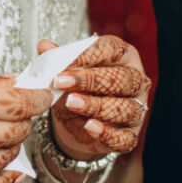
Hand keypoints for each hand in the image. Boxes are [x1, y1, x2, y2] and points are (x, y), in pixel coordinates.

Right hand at [0, 71, 53, 182]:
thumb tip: (18, 83)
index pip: (29, 102)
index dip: (41, 97)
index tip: (44, 94)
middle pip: (21, 130)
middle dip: (21, 119)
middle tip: (12, 111)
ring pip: (10, 156)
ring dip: (10, 144)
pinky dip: (7, 179)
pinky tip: (11, 171)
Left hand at [46, 35, 148, 156]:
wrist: (76, 122)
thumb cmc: (77, 89)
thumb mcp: (67, 71)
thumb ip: (59, 59)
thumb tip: (44, 45)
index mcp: (125, 57)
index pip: (112, 50)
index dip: (89, 55)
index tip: (64, 62)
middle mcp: (136, 81)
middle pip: (122, 79)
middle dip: (91, 80)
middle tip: (61, 82)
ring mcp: (137, 109)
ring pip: (126, 108)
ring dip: (97, 106)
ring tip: (71, 103)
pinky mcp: (131, 135)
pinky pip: (125, 137)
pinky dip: (107, 134)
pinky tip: (88, 127)